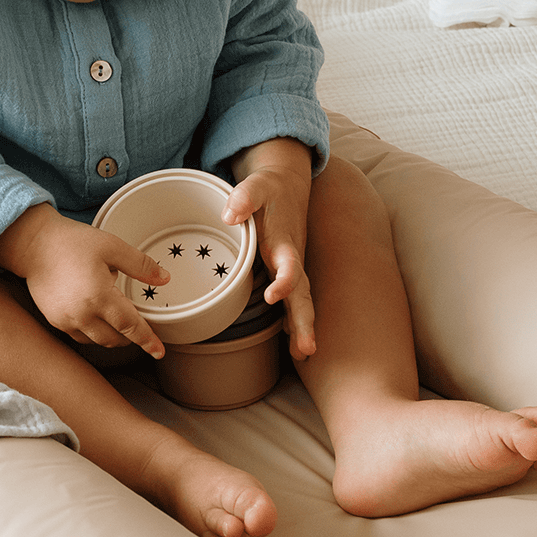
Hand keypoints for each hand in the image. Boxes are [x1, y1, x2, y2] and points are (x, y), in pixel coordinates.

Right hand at [0, 204, 169, 357]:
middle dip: (130, 337)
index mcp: (99, 296)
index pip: (130, 326)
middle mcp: (82, 314)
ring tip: (117, 320)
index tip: (159, 351)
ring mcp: (66, 320)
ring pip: (97, 341)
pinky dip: (93, 333)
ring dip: (112, 337)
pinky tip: (97, 319)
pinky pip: (80, 336)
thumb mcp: (112, 247)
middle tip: (138, 326)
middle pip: (114, 339)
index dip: (147, 340)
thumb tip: (164, 278)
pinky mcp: (55, 320)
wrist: (33, 244)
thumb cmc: (72, 242)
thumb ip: (141, 265)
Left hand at [225, 139, 316, 359]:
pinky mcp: (286, 271)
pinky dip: (295, 321)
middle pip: (302, 294)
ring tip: (303, 353)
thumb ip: (245, 197)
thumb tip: (230, 215)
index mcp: (283, 242)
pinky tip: (293, 344)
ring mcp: (291, 267)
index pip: (289, 265)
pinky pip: (294, 300)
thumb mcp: (256, 185)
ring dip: (302, 327)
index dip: (284, 280)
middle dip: (304, 321)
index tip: (274, 295)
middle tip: (306, 349)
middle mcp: (291, 259)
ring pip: (300, 301)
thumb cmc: (269, 187)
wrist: (287, 183)